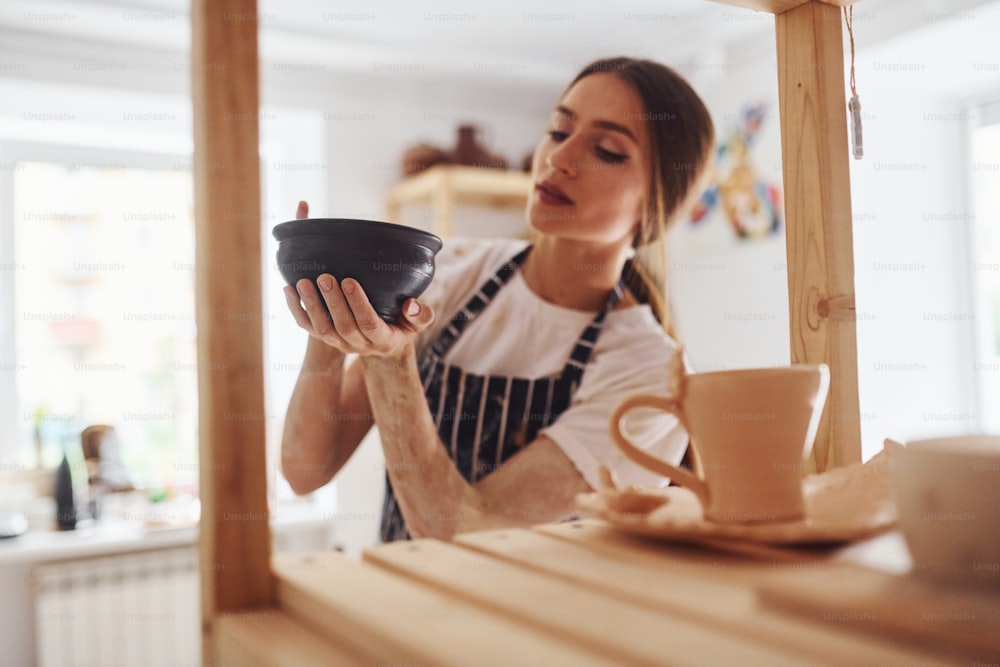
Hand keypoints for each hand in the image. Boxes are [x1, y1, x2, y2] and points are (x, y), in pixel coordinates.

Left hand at [281, 201, 433, 358]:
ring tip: (303, 282)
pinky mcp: (323, 338)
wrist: (383, 346)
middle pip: (342, 326)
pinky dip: (295, 309)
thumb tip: (411, 305)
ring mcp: (338, 343)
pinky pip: (307, 327)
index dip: (358, 304)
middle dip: (332, 302)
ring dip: (311, 305)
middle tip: (324, 277)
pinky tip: (288, 289)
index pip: (369, 324)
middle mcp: (358, 345)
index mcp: (382, 339)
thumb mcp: (417, 323)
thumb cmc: (401, 325)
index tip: (349, 280)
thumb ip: (421, 315)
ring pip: (322, 329)